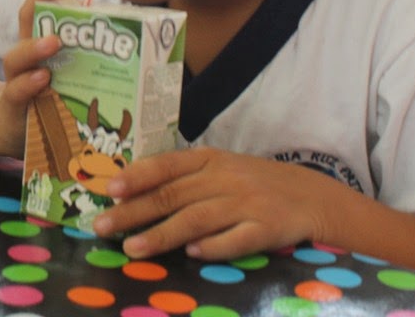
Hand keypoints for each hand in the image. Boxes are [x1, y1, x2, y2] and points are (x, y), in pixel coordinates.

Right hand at [0, 0, 78, 154]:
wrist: (15, 129)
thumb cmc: (48, 92)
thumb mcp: (67, 66)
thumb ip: (84, 41)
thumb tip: (119, 17)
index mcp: (40, 40)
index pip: (42, 4)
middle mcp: (26, 55)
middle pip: (27, 20)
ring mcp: (18, 79)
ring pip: (17, 58)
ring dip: (35, 46)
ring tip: (54, 41)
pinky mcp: (16, 108)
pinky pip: (18, 94)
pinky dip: (29, 85)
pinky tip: (44, 79)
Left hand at [92, 148, 332, 259]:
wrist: (312, 195)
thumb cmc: (253, 183)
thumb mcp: (219, 170)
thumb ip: (182, 180)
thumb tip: (130, 195)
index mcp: (210, 159)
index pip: (167, 164)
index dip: (137, 176)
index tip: (110, 189)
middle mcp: (225, 178)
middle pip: (173, 195)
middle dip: (133, 212)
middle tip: (102, 226)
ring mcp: (247, 202)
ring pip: (197, 218)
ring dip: (162, 234)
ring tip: (131, 248)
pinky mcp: (268, 227)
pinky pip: (236, 238)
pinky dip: (213, 247)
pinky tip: (191, 255)